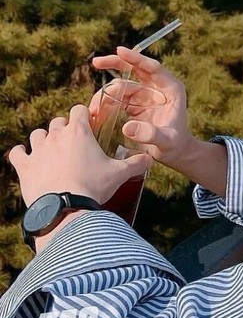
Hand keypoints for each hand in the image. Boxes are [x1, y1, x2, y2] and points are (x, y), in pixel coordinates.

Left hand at [8, 105, 150, 207]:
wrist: (64, 207)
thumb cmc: (93, 186)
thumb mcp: (120, 174)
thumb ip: (136, 163)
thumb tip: (151, 159)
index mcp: (79, 131)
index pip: (79, 109)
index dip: (84, 115)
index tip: (89, 125)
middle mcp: (56, 135)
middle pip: (58, 122)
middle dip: (65, 129)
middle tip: (74, 144)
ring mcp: (38, 150)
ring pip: (37, 134)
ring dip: (44, 140)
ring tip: (52, 151)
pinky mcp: (24, 166)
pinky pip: (16, 153)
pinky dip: (20, 154)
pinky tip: (27, 158)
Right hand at [91, 47, 198, 174]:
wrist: (175, 153)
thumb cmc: (176, 145)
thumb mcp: (167, 141)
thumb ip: (150, 134)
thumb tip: (127, 127)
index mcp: (171, 88)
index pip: (153, 68)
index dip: (136, 59)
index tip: (119, 51)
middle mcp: (158, 87)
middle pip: (135, 69)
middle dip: (115, 63)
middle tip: (96, 63)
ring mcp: (146, 95)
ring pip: (122, 86)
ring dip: (106, 94)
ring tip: (94, 110)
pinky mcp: (136, 104)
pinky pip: (117, 99)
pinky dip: (106, 104)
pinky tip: (96, 113)